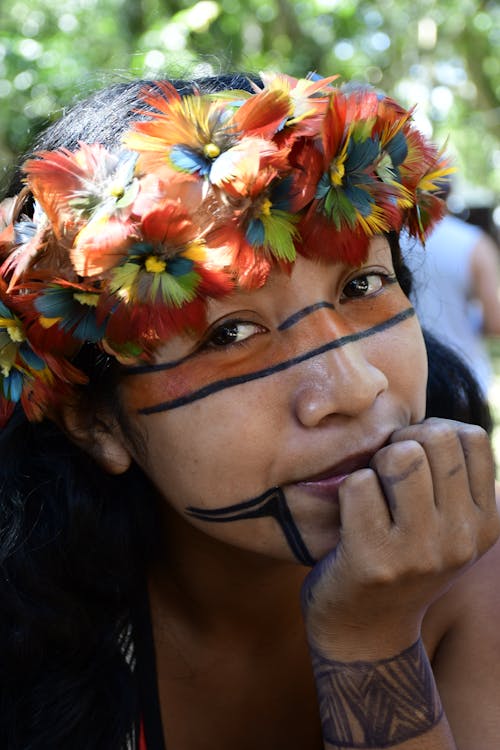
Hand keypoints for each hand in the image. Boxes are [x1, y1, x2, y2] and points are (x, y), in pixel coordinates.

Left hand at [302, 418, 499, 659]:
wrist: (365, 632)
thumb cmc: (400, 560)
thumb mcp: (446, 527)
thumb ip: (450, 479)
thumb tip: (428, 423)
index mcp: (486, 522)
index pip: (472, 437)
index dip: (435, 431)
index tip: (416, 458)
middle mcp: (463, 538)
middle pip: (436, 438)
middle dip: (402, 442)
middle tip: (386, 472)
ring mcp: (421, 552)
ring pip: (399, 456)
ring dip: (375, 464)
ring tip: (371, 493)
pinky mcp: (376, 560)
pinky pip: (359, 484)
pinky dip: (347, 491)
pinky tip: (351, 519)